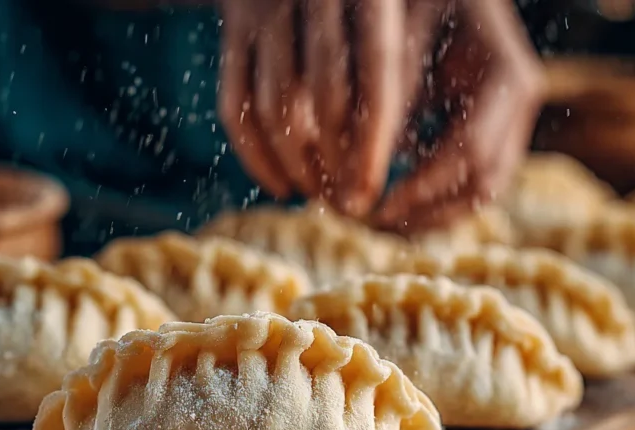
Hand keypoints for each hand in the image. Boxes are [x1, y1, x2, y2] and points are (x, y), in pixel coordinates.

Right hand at [218, 0, 431, 215]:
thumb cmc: (369, 3)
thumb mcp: (398, 16)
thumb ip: (402, 74)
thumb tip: (394, 164)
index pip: (376, 81)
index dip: (372, 146)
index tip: (368, 197)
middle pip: (324, 99)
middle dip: (336, 164)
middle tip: (347, 205)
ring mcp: (266, 8)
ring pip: (277, 108)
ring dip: (298, 165)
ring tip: (320, 197)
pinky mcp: (233, 25)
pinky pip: (236, 105)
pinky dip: (255, 155)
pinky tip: (281, 186)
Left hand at [374, 0, 544, 232]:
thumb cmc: (415, 2)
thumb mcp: (398, 42)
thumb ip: (385, 105)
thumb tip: (361, 176)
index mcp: (509, 78)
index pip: (470, 153)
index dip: (421, 189)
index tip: (376, 209)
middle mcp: (520, 104)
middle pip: (484, 185)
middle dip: (427, 214)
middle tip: (372, 224)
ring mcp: (512, 120)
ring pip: (481, 191)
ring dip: (430, 215)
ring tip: (379, 221)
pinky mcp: (493, 130)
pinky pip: (471, 180)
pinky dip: (433, 197)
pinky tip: (393, 203)